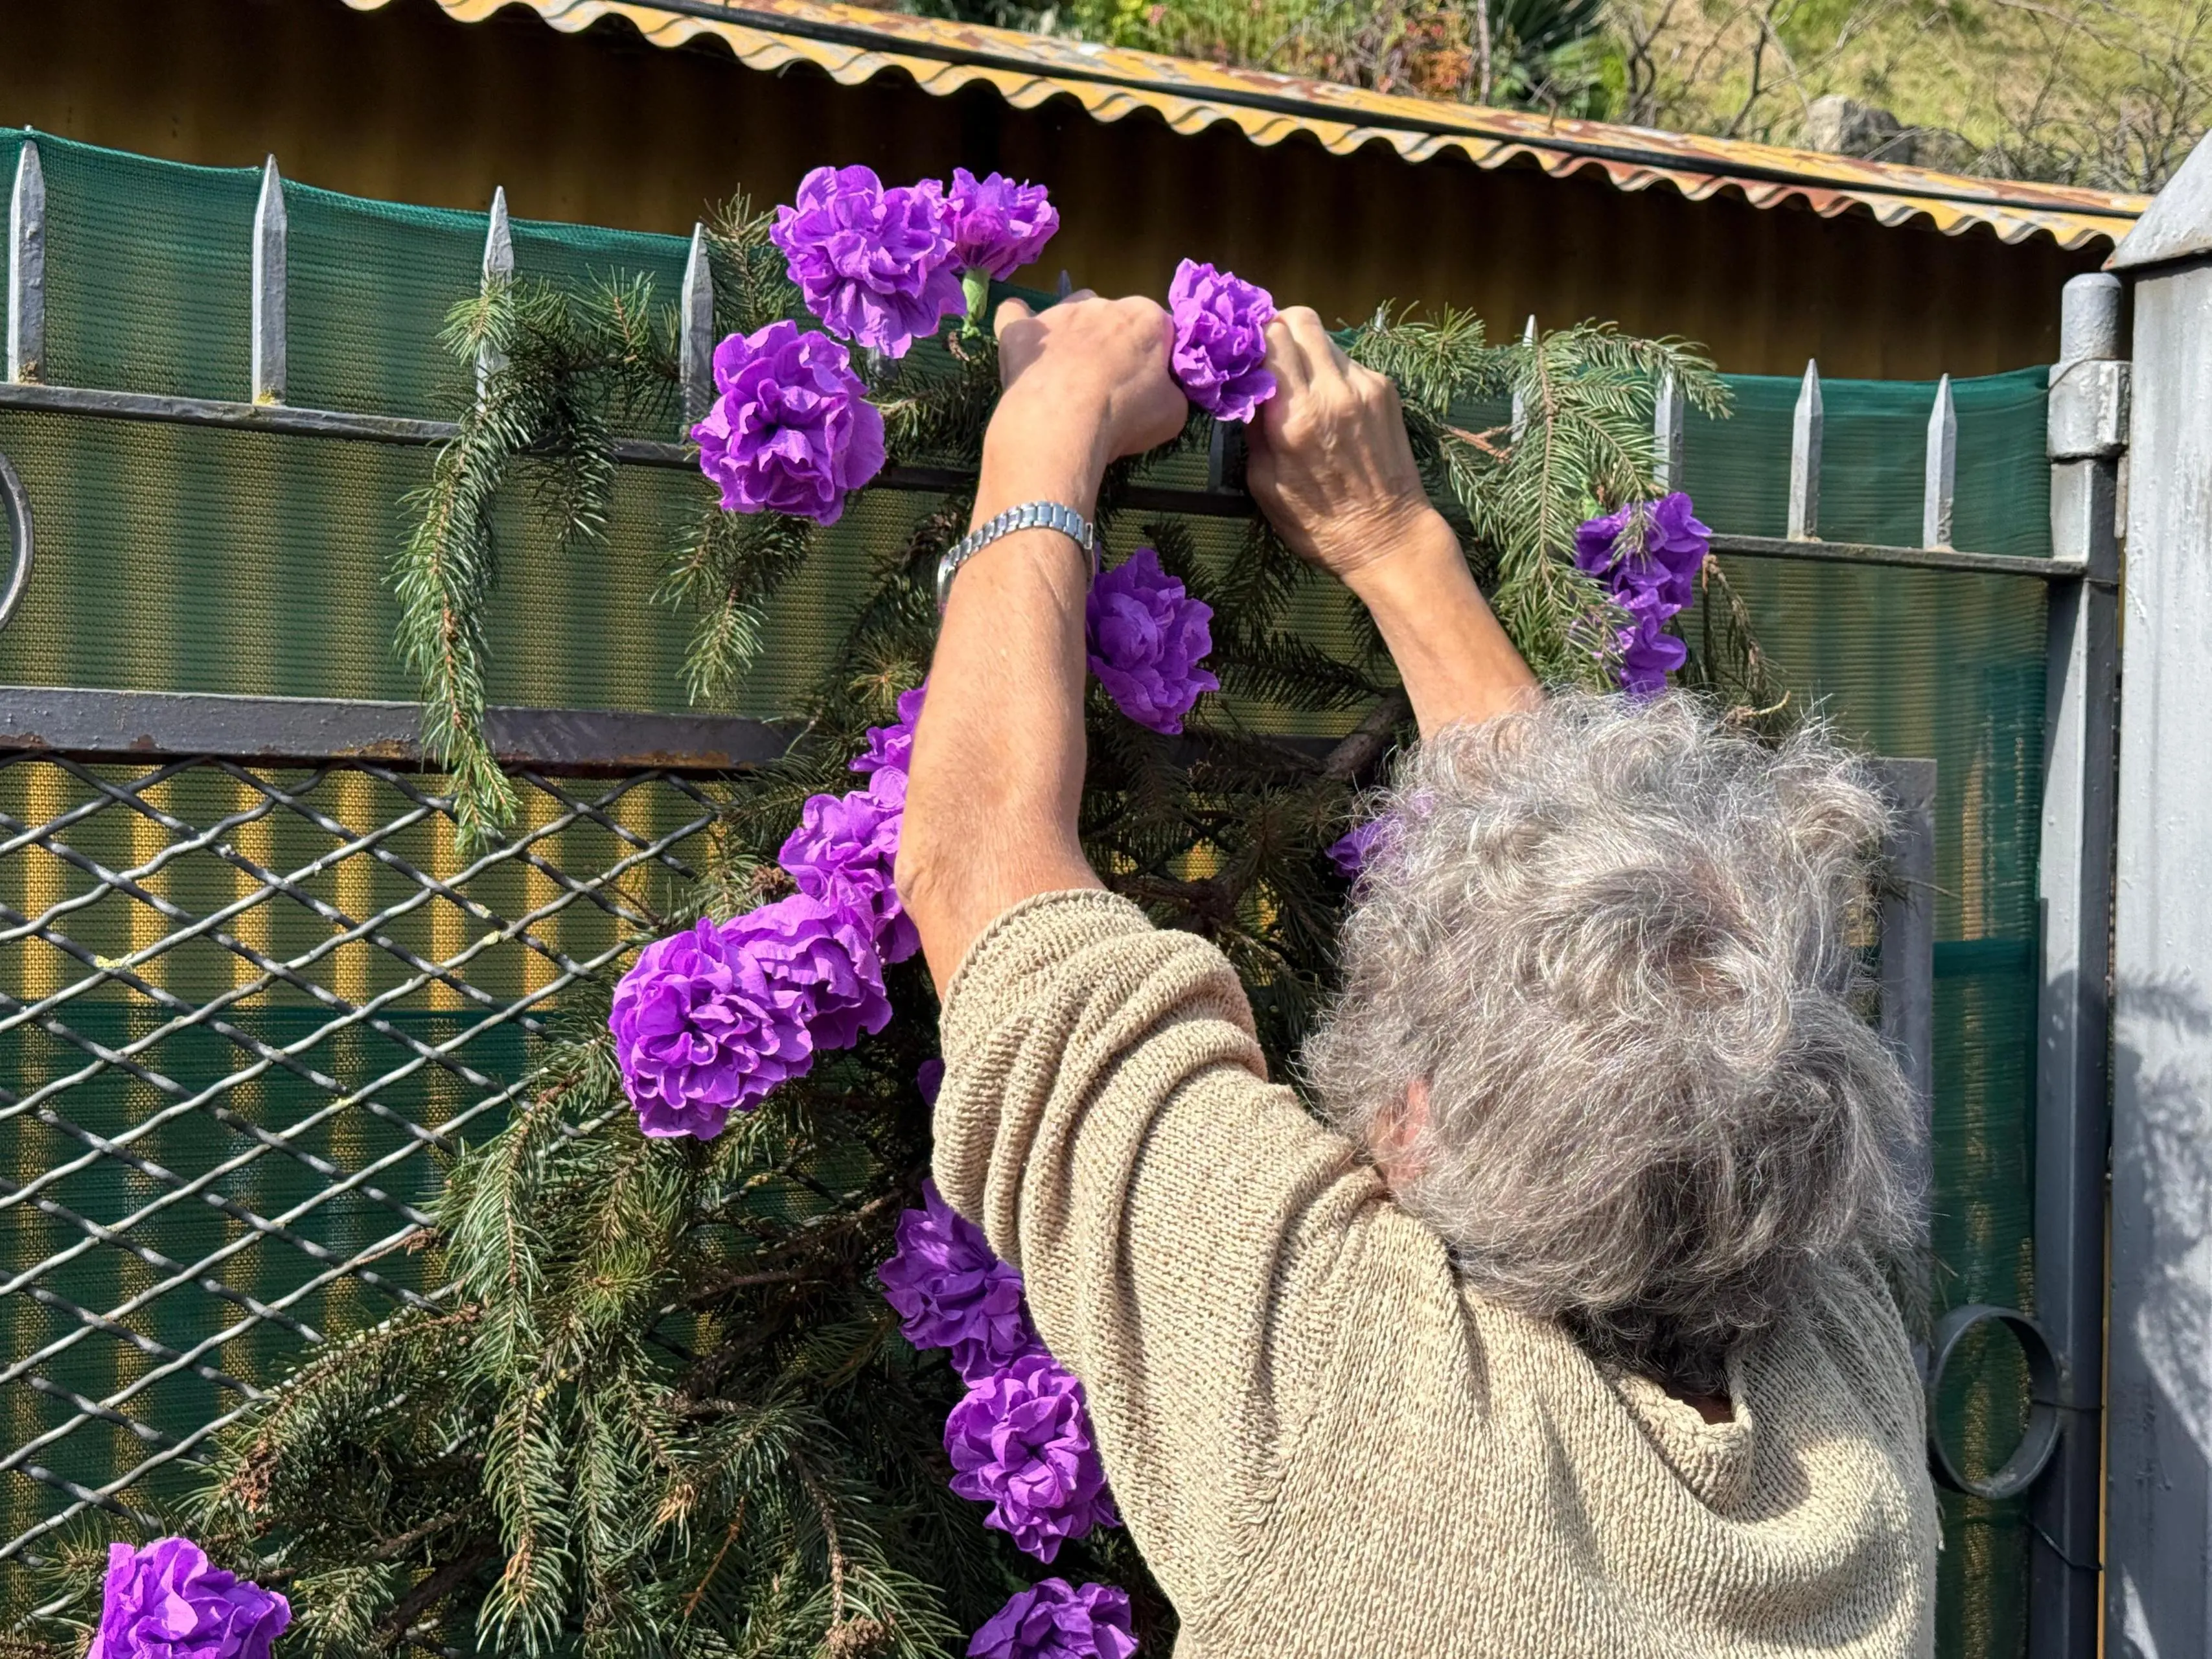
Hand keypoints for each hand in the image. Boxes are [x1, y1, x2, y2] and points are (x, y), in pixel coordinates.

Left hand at [985, 293, 1186, 509]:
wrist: (1061, 422)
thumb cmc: (1124, 415)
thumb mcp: (1172, 414)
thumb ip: (1171, 392)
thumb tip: (1162, 390)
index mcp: (1147, 318)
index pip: (1160, 330)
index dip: (1156, 358)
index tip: (1149, 386)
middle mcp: (1104, 303)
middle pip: (1114, 318)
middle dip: (1114, 344)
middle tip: (1109, 387)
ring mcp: (1059, 312)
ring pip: (1072, 310)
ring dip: (1074, 332)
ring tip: (1069, 372)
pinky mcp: (1021, 329)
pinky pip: (1015, 314)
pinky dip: (1020, 326)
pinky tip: (1022, 343)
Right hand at [1246, 307, 1440, 590]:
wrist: (1388, 537)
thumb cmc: (1316, 523)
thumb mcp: (1263, 482)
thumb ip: (1252, 427)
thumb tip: (1244, 388)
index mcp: (1294, 415)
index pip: (1270, 336)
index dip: (1252, 338)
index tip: (1243, 355)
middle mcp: (1332, 390)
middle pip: (1299, 318)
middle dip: (1277, 330)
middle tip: (1269, 357)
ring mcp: (1365, 386)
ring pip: (1325, 337)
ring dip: (1305, 351)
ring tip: (1299, 385)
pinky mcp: (1386, 390)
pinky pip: (1348, 362)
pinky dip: (1331, 372)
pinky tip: (1330, 405)